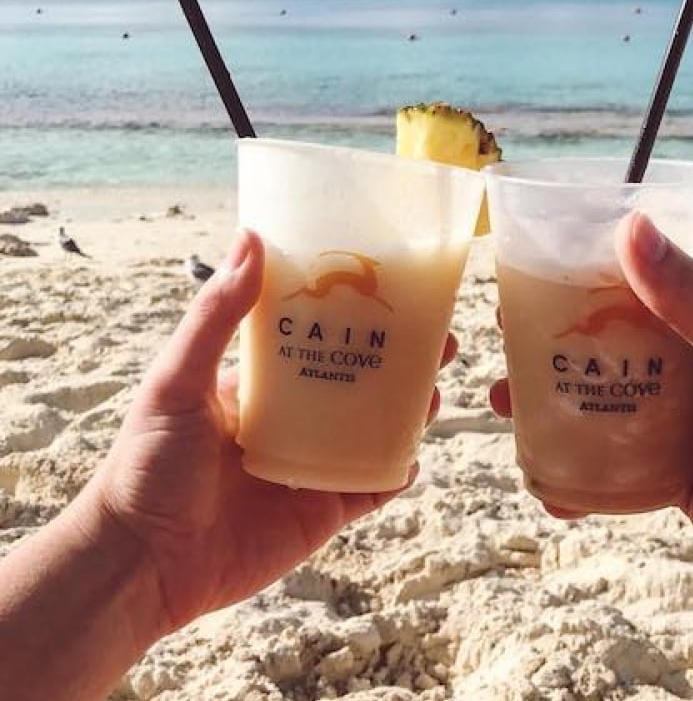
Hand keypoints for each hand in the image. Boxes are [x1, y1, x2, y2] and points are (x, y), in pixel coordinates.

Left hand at [82, 230, 455, 635]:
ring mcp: (312, 465)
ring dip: (409, 411)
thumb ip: (217, 315)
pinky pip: (374, 486)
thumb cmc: (147, 464)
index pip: (319, 338)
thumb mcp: (178, 379)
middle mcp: (292, 421)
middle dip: (400, 361)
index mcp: (260, 386)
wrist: (144, 562)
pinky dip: (398, 471)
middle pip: (359, 381)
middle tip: (439, 342)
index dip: (358, 316)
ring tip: (435, 391)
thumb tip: (251, 238)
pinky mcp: (325, 510)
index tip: (396, 291)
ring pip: (375, 430)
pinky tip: (415, 455)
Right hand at [490, 213, 692, 625]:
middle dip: (551, 341)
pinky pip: (609, 465)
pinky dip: (572, 471)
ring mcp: (681, 424)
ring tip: (503, 407)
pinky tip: (545, 485)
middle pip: (607, 341)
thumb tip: (632, 225)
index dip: (581, 270)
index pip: (639, 278)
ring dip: (549, 403)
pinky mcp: (673, 477)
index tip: (524, 271)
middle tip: (500, 345)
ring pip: (599, 401)